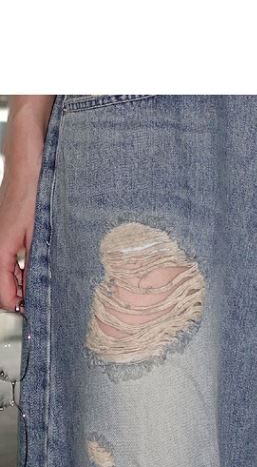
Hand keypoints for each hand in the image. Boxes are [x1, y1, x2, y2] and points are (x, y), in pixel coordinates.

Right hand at [0, 103, 48, 310]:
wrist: (28, 155)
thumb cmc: (32, 186)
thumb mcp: (38, 231)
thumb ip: (34, 263)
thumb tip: (34, 290)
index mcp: (0, 248)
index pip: (2, 293)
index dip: (17, 305)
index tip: (33, 311)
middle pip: (2, 283)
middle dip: (20, 293)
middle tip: (41, 299)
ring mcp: (1, 234)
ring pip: (6, 268)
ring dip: (22, 278)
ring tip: (43, 281)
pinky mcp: (8, 226)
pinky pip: (10, 254)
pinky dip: (22, 263)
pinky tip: (38, 260)